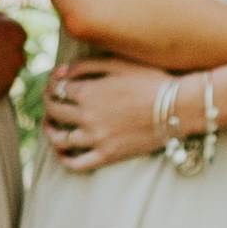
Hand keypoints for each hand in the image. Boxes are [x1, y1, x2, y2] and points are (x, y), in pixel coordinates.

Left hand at [40, 51, 167, 171]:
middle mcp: (87, 117)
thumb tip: (59, 72)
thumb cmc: (150, 81)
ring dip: (49, 130)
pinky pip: (77, 164)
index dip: (52, 84)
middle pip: (53, 111)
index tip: (56, 82)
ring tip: (49, 124)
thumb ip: (85, 66)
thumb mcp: (117, 63)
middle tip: (51, 100)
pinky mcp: (108, 156)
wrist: (178, 107)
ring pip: (59, 139)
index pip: (56, 89)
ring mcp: (96, 139)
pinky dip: (64, 159)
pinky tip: (62, 151)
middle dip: (48, 103)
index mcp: (87, 92)